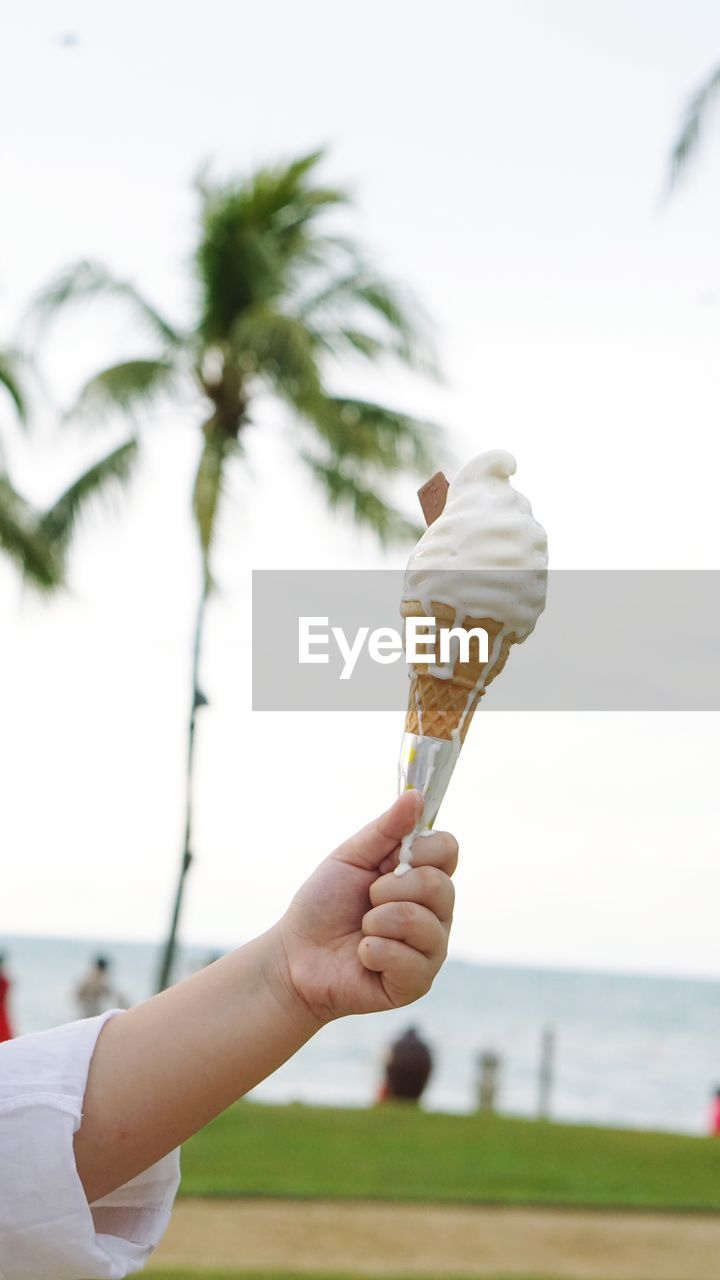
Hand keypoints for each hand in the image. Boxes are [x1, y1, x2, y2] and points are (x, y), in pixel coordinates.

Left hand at [275, 791, 457, 1023]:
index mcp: (422, 877)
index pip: (449, 848)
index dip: (419, 850)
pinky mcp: (418, 982)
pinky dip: (373, 951)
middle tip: (367, 899)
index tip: (386, 860)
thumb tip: (416, 794)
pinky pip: (408, 959)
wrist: (295, 956)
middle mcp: (435, 912)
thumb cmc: (324, 905)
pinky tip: (362, 956)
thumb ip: (386, 829)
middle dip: (389, 889)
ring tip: (362, 929)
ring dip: (377, 920)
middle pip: (440, 885)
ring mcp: (430, 949)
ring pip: (423, 922)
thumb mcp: (351, 857)